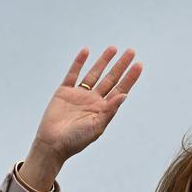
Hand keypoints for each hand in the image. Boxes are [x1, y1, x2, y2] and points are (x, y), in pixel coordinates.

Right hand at [21, 47, 141, 189]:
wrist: (52, 143)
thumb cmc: (75, 140)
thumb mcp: (96, 126)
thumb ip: (110, 110)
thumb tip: (125, 95)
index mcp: (103, 109)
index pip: (120, 89)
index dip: (130, 78)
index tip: (139, 65)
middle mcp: (93, 100)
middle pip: (110, 78)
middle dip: (120, 65)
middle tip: (131, 52)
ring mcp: (79, 95)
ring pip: (94, 73)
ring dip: (103, 61)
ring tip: (114, 48)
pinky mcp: (64, 92)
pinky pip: (73, 74)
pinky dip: (79, 63)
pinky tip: (86, 51)